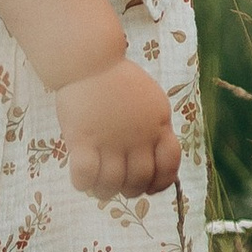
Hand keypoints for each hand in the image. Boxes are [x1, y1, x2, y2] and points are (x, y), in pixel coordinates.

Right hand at [54, 56, 178, 200]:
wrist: (91, 60)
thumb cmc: (119, 81)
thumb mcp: (151, 102)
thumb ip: (155, 130)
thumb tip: (154, 164)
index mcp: (158, 125)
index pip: (169, 164)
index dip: (161, 182)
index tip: (150, 187)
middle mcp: (138, 136)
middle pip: (140, 179)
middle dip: (131, 190)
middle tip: (119, 184)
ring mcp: (110, 139)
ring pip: (113, 184)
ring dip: (105, 192)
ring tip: (99, 186)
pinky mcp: (83, 138)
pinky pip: (85, 175)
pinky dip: (83, 183)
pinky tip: (82, 178)